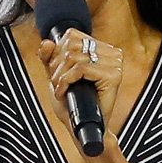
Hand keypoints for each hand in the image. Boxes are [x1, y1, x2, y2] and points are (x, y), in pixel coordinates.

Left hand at [37, 28, 123, 145]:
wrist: (81, 126)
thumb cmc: (72, 103)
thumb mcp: (56, 75)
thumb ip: (49, 57)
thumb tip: (46, 42)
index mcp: (102, 48)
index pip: (72, 35)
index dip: (56, 52)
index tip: (55, 72)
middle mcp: (112, 53)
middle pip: (72, 44)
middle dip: (57, 65)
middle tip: (57, 83)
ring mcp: (115, 63)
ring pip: (74, 56)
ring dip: (60, 75)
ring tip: (60, 89)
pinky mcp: (113, 75)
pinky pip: (80, 69)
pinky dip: (66, 81)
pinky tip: (64, 92)